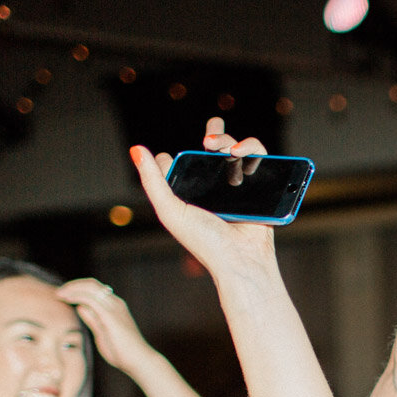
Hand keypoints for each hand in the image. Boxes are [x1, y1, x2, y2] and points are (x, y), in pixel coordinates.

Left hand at [57, 278, 156, 375]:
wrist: (139, 361)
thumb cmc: (123, 352)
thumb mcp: (103, 333)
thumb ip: (93, 320)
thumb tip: (80, 307)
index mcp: (115, 307)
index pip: (95, 289)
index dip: (78, 289)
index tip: (64, 296)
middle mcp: (116, 303)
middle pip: (92, 284)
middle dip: (73, 285)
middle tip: (58, 292)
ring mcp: (114, 308)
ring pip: (91, 288)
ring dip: (72, 288)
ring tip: (59, 294)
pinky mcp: (110, 315)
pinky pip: (91, 299)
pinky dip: (77, 296)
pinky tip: (67, 299)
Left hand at [131, 118, 279, 284]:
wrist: (242, 259)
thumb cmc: (205, 242)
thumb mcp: (170, 210)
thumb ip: (152, 180)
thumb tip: (136, 149)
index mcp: (191, 196)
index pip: (185, 167)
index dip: (181, 154)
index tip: (179, 148)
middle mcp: (214, 191)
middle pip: (215, 153)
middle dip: (215, 137)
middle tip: (209, 139)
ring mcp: (238, 188)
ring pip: (237, 151)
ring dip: (231, 140)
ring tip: (229, 147)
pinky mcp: (259, 187)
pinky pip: (258, 159)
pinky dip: (252, 148)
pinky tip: (242, 151)